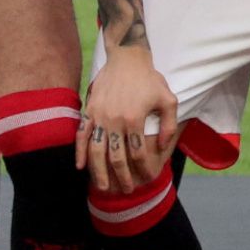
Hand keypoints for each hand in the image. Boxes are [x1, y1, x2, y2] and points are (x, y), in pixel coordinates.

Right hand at [80, 46, 179, 191]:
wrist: (126, 57)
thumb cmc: (149, 79)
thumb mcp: (168, 98)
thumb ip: (169, 124)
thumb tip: (164, 146)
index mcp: (135, 119)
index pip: (139, 153)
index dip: (144, 169)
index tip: (148, 178)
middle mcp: (115, 120)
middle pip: (116, 158)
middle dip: (122, 178)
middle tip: (127, 191)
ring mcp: (99, 116)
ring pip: (96, 151)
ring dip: (99, 172)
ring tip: (103, 187)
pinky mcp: (89, 111)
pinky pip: (81, 135)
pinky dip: (79, 152)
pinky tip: (80, 167)